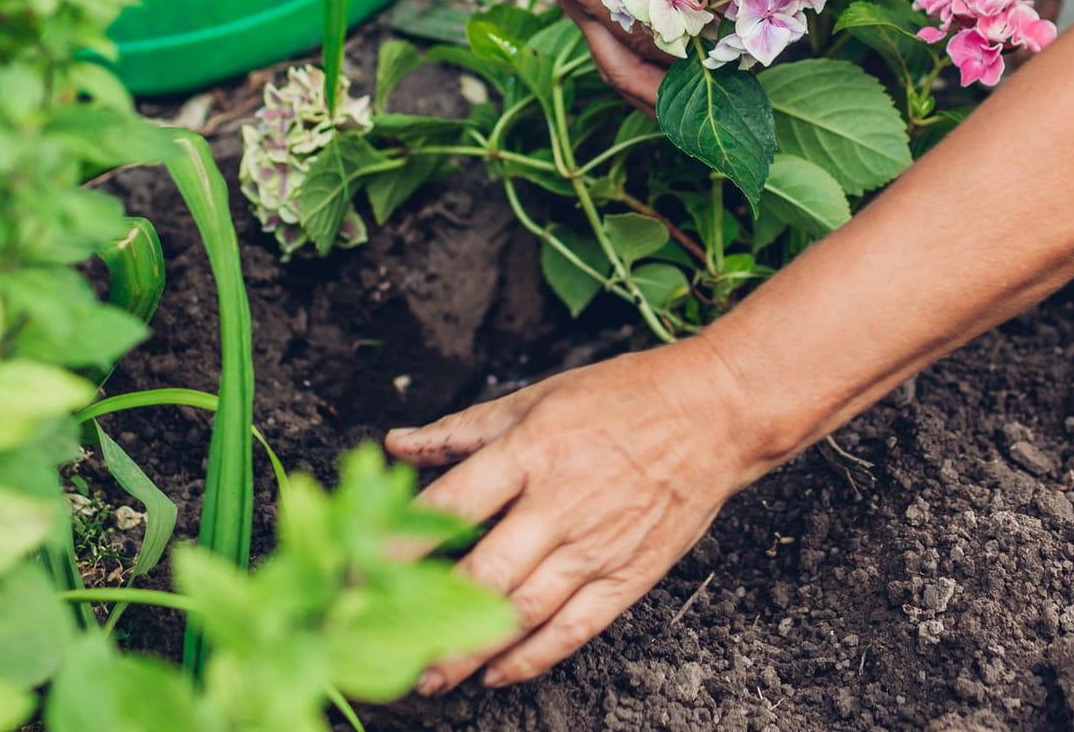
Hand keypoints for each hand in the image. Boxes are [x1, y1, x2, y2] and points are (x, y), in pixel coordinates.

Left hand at [384, 338, 773, 690]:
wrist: (716, 413)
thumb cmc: (625, 397)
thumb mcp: (538, 397)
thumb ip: (464, 429)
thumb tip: (396, 443)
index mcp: (533, 450)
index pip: (452, 504)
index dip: (401, 542)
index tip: (357, 570)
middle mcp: (560, 503)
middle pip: (483, 574)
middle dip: (427, 616)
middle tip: (382, 644)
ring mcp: (597, 544)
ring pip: (523, 611)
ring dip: (471, 650)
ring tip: (431, 676)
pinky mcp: (630, 574)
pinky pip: (575, 628)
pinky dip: (534, 657)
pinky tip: (499, 673)